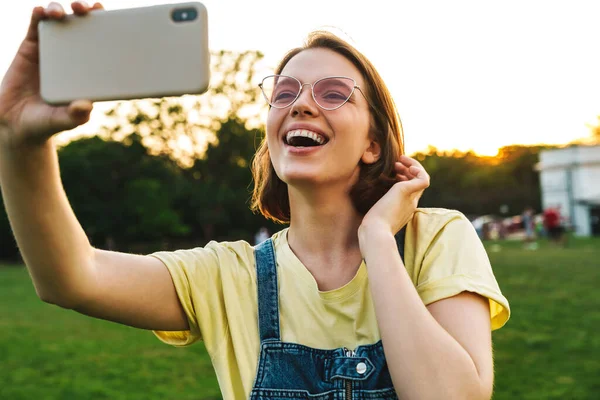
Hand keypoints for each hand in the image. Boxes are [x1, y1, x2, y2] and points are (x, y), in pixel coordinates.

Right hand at [0, 1, 103, 147]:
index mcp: (87, 70)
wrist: (16, 124)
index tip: (114, 18)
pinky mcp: (30, 49)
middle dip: (86, 12)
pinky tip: (40, 11)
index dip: (108, 28)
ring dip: (60, 10)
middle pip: (81, 26)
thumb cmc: (47, 123)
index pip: (101, 44)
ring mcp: (51, 51)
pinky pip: (35, 27)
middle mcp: (72, 57)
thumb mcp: (65, 120)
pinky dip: (38, 16)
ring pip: (58, 22)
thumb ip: (76, 115)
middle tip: (87, 9)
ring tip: (60, 12)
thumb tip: (86, 106)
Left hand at [359, 155, 429, 236]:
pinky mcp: (406, 193)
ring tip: (400, 159)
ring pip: (423, 178)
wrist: (374, 233)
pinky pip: (423, 179)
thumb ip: (378, 211)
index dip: (407, 177)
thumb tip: (372, 211)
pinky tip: (406, 165)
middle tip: (398, 162)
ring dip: (413, 165)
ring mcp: (411, 199)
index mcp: (405, 209)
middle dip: (410, 169)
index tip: (395, 172)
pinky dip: (418, 169)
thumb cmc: (371, 228)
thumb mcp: (377, 217)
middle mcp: (411, 203)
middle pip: (419, 182)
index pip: (413, 190)